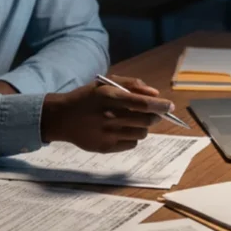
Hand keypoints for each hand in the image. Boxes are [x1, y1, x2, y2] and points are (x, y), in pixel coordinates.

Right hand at [40, 75, 173, 152]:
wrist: (61, 117)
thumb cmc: (86, 98)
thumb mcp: (105, 83)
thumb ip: (132, 84)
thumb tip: (155, 93)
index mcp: (109, 97)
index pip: (143, 103)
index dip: (160, 105)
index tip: (170, 106)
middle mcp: (109, 116)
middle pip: (146, 120)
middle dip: (155, 116)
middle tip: (152, 113)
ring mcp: (107, 134)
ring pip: (141, 133)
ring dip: (143, 127)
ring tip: (132, 121)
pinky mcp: (105, 147)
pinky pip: (131, 144)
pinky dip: (132, 137)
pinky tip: (121, 130)